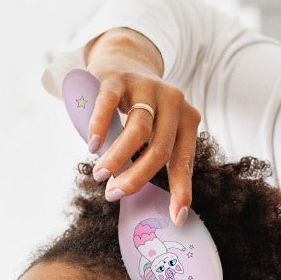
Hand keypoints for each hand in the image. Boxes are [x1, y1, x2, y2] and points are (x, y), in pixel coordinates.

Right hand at [85, 27, 201, 221]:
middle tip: (114, 194)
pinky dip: (100, 127)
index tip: (176, 218)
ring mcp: (147, 87)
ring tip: (100, 175)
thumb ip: (155, 158)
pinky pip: (108, 104)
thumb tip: (154, 206)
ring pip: (137, 130)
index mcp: (188, 119)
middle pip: (160, 149)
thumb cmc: (142, 110)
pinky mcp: (118, 78)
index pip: (184, 161)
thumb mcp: (157, 131)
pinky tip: (92, 145)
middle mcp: (173, 101)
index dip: (181, 191)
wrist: (125, 60)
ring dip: (118, 158)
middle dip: (136, 177)